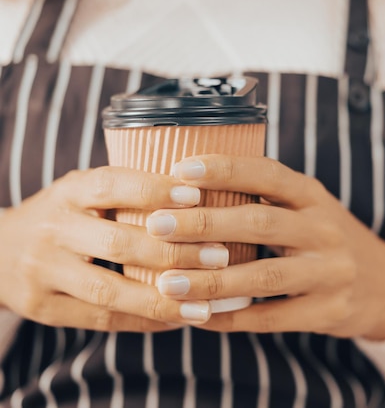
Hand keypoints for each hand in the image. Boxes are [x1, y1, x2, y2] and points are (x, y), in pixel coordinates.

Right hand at [0, 167, 220, 330]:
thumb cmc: (66, 216)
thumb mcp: (85, 192)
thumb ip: (128, 194)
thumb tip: (201, 196)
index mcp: (69, 191)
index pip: (113, 185)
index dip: (155, 190)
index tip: (197, 197)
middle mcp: (53, 228)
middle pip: (118, 243)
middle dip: (174, 252)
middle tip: (219, 255)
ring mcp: (43, 271)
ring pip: (110, 290)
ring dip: (163, 299)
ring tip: (205, 304)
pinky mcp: (43, 307)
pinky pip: (102, 319)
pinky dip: (144, 320)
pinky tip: (178, 319)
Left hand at [149, 155, 384, 339]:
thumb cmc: (329, 239)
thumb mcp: (310, 208)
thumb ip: (267, 197)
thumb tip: (191, 185)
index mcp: (315, 197)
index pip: (269, 174)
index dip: (225, 169)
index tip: (180, 169)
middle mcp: (325, 230)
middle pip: (259, 222)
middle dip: (204, 223)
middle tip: (157, 224)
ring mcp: (330, 272)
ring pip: (264, 276)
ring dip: (212, 279)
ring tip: (168, 281)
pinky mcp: (328, 311)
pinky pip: (273, 317)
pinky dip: (233, 318)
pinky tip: (200, 317)